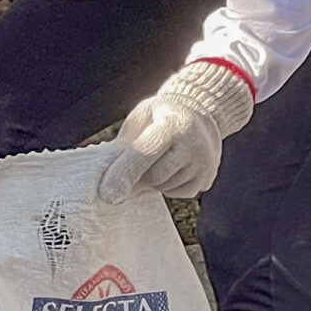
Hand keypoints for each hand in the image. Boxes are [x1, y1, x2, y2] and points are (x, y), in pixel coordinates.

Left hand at [99, 59, 255, 202]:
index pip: (144, 154)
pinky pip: (177, 192)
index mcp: (171, 124)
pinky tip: (170, 167)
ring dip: (152, 181)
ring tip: (156, 160)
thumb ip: (125, 143)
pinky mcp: (206, 179)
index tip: (107, 196)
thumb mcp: (140, 119)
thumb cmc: (158, 117)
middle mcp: (192, 145)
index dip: (123, 174)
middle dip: (135, 179)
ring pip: (164, 187)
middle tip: (123, 174)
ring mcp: (203, 164)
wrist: (197, 114)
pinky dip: (167, 185)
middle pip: (154, 177)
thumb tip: (104, 174)